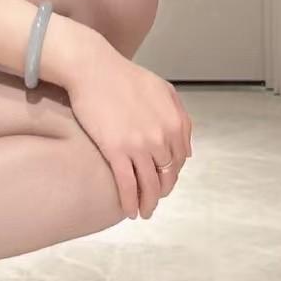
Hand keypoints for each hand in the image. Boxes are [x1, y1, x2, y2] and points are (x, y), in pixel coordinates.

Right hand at [51, 20, 193, 220]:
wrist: (92, 68)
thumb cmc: (124, 76)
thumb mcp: (163, 90)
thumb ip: (180, 116)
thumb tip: (187, 150)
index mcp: (176, 121)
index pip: (180, 159)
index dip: (172, 173)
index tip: (163, 180)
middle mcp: (162, 136)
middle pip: (167, 175)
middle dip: (161, 191)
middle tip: (153, 200)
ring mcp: (140, 145)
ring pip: (149, 185)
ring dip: (148, 203)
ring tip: (142, 212)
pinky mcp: (117, 151)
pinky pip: (127, 185)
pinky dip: (129, 202)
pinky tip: (128, 210)